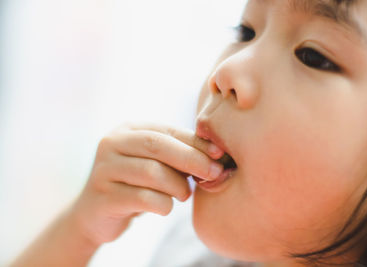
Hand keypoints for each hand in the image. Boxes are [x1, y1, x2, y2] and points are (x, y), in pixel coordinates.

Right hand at [69, 123, 224, 245]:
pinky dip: (163, 204)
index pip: (167, 131)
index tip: (220, 155)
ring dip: (177, 185)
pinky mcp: (102, 196)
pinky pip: (142, 198)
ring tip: (184, 194)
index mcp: (128, 130)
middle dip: (191, 159)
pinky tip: (166, 207)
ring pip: (151, 172)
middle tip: (213, 174)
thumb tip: (217, 154)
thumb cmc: (136, 185)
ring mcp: (104, 169)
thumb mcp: (156, 164)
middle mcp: (112, 143)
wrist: (97, 214)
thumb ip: (179, 155)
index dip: (196, 142)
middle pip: (157, 145)